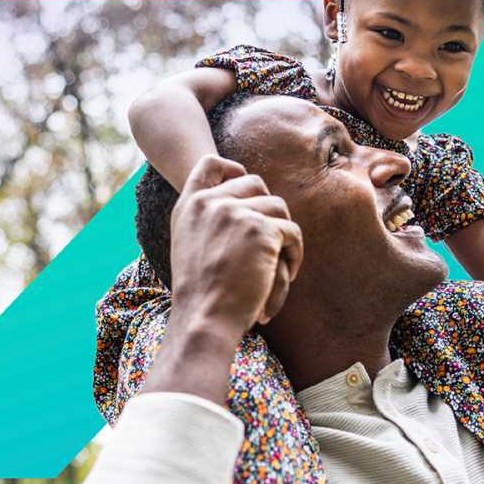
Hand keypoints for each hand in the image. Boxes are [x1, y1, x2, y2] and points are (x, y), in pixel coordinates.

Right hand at [169, 154, 302, 330]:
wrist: (204, 319)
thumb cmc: (201, 295)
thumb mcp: (189, 247)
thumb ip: (206, 221)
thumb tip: (243, 205)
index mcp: (189, 206)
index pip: (210, 164)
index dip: (233, 169)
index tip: (247, 189)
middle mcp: (211, 203)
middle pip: (255, 182)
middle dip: (268, 208)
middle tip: (272, 239)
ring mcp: (236, 213)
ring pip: (278, 207)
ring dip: (284, 234)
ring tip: (280, 262)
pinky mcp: (262, 230)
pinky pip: (292, 232)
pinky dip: (295, 254)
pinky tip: (288, 274)